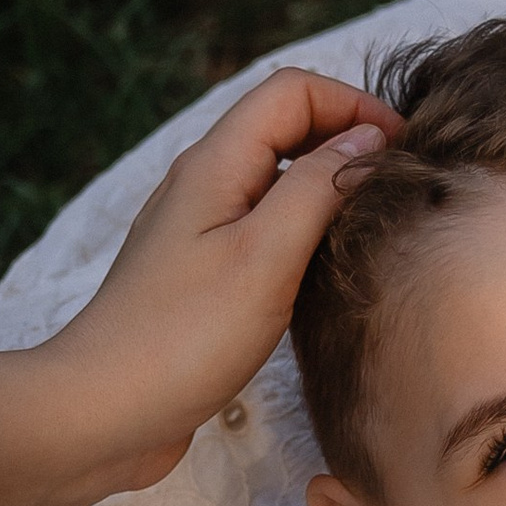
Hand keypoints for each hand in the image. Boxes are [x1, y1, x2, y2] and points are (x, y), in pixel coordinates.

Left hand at [52, 68, 397, 492]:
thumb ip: (319, 188)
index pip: (293, 91)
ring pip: (277, 182)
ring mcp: (199, 232)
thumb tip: (367, 142)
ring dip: (329, 191)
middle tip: (400, 189)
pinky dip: (304, 235)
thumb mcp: (266, 255)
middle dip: (347, 142)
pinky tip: (328, 276)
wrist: (101, 414)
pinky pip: (263, 231)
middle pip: (286, 128)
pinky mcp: (200, 278)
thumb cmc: (182, 337)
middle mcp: (203, 185)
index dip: (355, 106)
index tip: (404, 152)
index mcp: (215, 164)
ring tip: (375, 230)